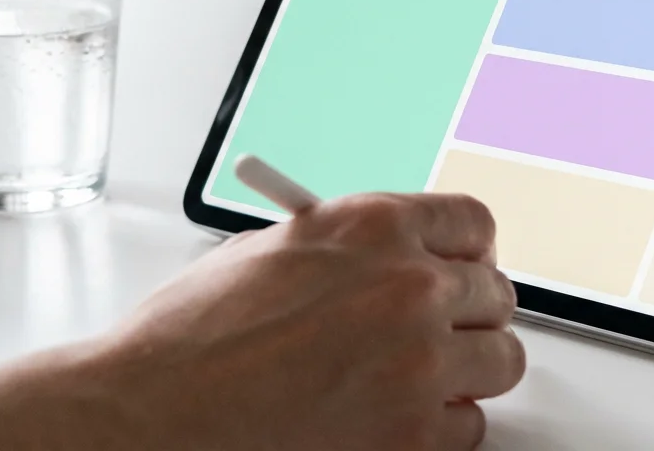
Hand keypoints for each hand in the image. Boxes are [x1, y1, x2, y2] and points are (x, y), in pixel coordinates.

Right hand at [100, 192, 523, 449]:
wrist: (152, 415)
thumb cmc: (190, 338)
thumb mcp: (271, 251)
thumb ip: (347, 250)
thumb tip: (392, 261)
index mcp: (373, 226)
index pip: (473, 223)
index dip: (470, 250)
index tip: (465, 268)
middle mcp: (408, 285)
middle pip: (495, 293)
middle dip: (470, 314)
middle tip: (442, 331)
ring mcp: (418, 363)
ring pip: (501, 361)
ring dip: (468, 371)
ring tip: (422, 380)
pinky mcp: (413, 435)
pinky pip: (469, 429)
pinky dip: (441, 429)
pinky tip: (394, 420)